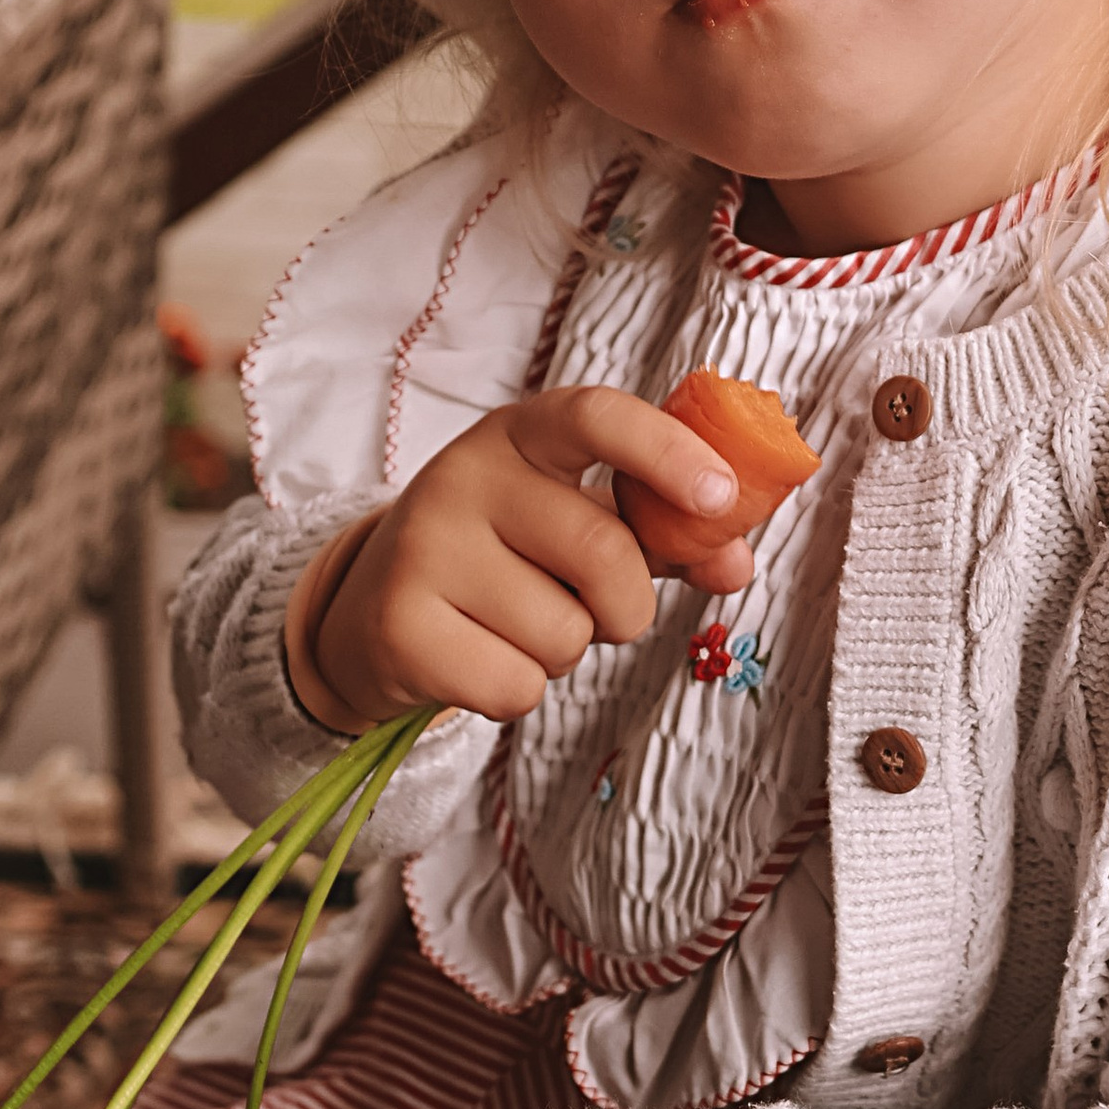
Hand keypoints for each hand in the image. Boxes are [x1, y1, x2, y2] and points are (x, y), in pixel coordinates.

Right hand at [299, 385, 752, 731]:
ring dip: (564, 651)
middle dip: (627, 606)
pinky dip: (518, 691)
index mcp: (521, 433)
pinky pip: (517, 687)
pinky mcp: (400, 625)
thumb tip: (734, 561)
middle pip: (604, 554)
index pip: (597, 417)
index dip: (666, 452)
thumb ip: (660, 536)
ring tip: (515, 624)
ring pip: (563, 635)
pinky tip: (480, 655)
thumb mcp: (572, 521)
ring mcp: (425, 548)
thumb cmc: (501, 555)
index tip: (720, 495)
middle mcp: (465, 475)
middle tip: (595, 609)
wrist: (374, 606)